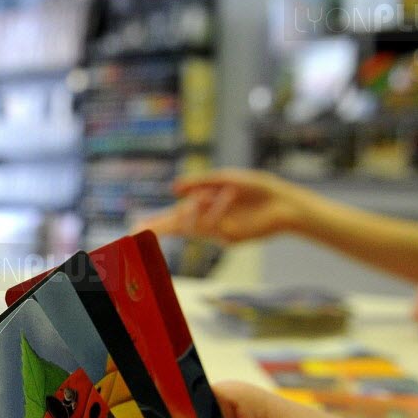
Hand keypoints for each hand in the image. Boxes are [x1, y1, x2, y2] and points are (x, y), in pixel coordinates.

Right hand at [133, 169, 310, 243]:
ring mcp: (216, 232)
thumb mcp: (224, 178)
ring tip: (216, 193)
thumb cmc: (256, 188)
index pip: (173, 216)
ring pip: (191, 226)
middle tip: (135, 233)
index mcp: (203, 205)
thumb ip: (198, 182)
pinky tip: (230, 196)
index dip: (154, 223)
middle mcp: (206, 221)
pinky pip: (211, 223)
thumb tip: (173, 189)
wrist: (284, 203)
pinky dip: (217, 206)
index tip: (134, 230)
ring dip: (196, 208)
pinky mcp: (227, 239)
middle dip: (156, 228)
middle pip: (175, 227)